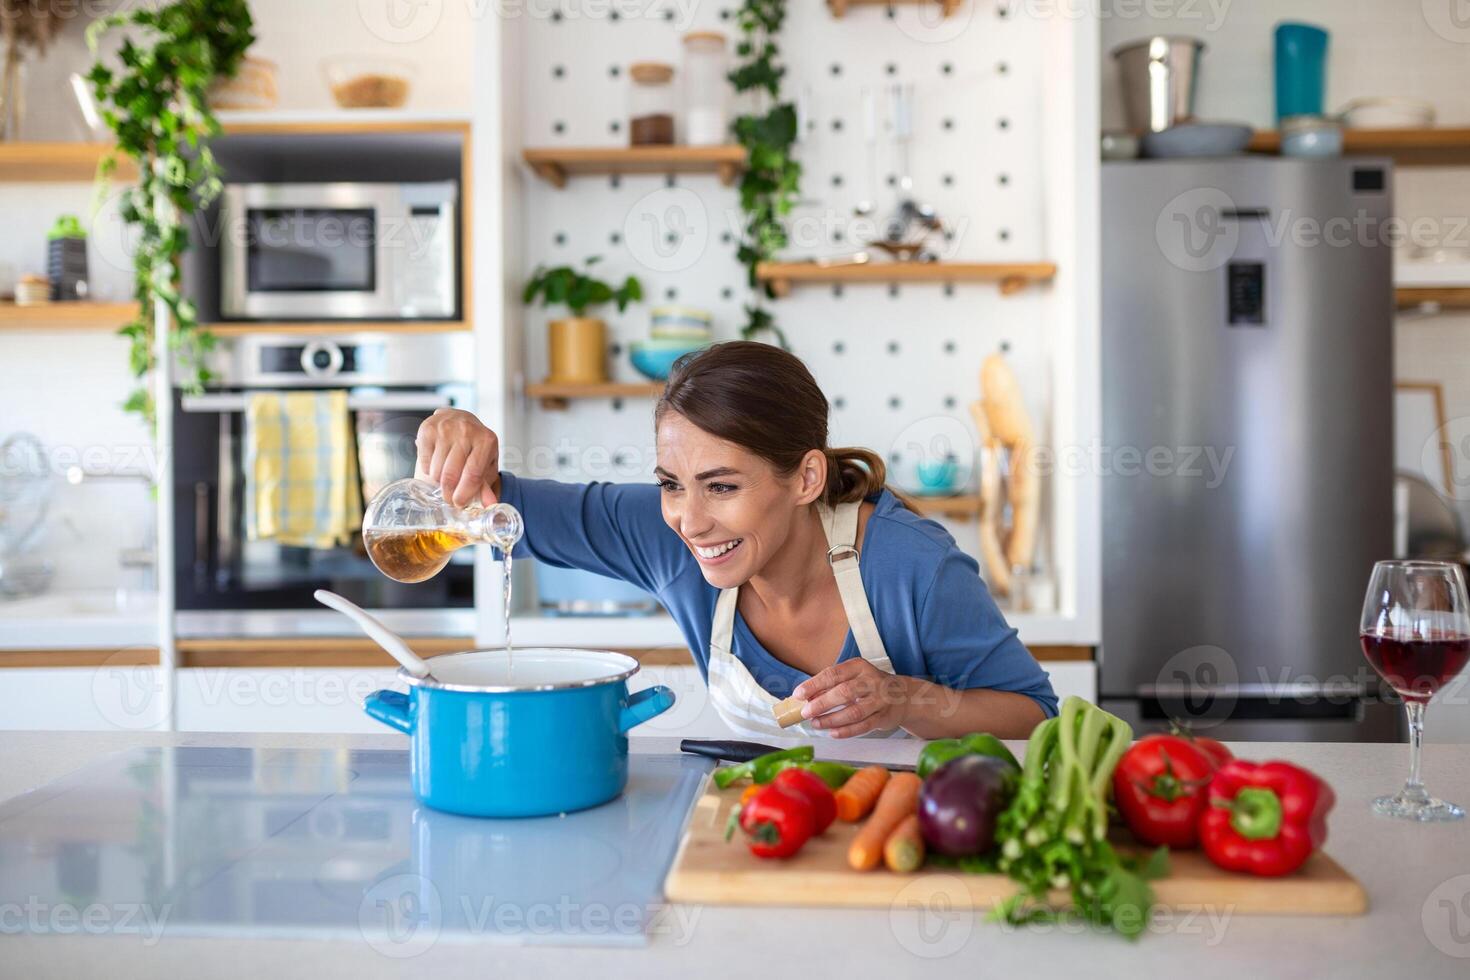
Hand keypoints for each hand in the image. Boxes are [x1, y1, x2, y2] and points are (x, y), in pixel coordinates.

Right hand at [414, 408, 500, 507]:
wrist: (458, 420)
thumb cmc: (474, 446)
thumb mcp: (486, 463)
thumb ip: (485, 485)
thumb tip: (489, 505)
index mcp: (486, 440)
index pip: (473, 474)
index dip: (464, 494)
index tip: (458, 503)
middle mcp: (466, 431)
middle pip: (452, 474)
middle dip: (448, 493)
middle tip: (448, 497)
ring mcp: (446, 429)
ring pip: (436, 470)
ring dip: (438, 481)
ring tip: (445, 477)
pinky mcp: (428, 429)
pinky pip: (425, 462)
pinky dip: (428, 470)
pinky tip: (436, 464)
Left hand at [792, 659, 913, 738]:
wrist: (903, 696)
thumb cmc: (870, 685)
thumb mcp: (852, 677)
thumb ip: (831, 685)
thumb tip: (806, 698)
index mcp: (859, 667)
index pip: (833, 674)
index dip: (814, 685)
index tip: (799, 694)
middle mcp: (871, 681)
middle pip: (843, 692)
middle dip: (821, 703)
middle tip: (806, 712)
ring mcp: (880, 700)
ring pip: (854, 712)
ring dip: (831, 719)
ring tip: (816, 723)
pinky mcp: (884, 717)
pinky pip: (863, 726)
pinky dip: (846, 731)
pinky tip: (832, 732)